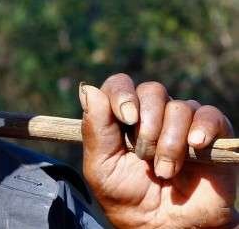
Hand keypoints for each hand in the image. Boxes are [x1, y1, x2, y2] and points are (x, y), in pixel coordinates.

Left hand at [80, 74, 237, 228]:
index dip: (122, 94)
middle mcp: (153, 114)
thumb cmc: (128, 198)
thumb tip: (87, 89)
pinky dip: (202, 128)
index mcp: (122, 117)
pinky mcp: (212, 136)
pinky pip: (210, 115)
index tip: (126, 117)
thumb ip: (95, 129)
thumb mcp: (101, 167)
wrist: (164, 227)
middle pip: (152, 91)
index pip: (120, 85)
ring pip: (179, 107)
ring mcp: (182, 123)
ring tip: (165, 171)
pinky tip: (196, 146)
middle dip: (147, 123)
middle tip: (144, 155)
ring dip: (170, 142)